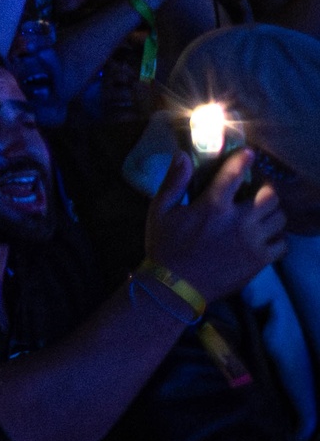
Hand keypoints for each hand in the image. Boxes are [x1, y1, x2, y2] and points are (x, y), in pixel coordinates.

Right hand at [142, 148, 286, 303]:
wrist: (175, 286)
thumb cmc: (165, 246)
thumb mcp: (159, 211)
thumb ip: (173, 182)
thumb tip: (182, 155)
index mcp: (213, 206)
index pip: (235, 174)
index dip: (244, 159)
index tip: (249, 154)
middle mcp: (239, 221)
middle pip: (270, 197)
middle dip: (265, 190)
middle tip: (257, 191)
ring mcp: (253, 242)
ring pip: (279, 219)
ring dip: (272, 213)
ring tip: (262, 214)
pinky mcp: (260, 261)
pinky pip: (282, 244)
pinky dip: (277, 238)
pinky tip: (265, 237)